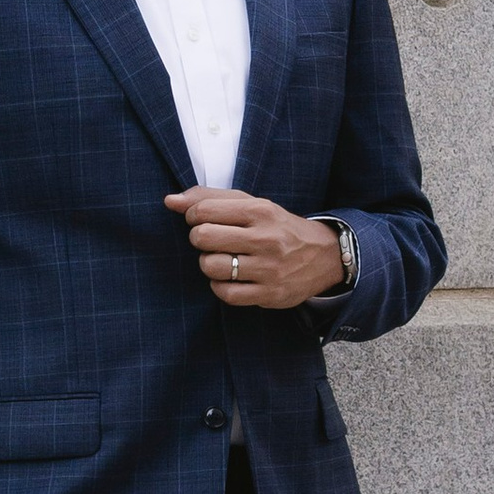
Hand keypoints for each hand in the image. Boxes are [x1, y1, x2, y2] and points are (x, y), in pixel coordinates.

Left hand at [165, 185, 346, 311]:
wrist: (324, 255)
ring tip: (222, 259)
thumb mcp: (251, 204)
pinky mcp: (270, 294)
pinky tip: (230, 278)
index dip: (192, 216)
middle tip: (210, 241)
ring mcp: (269, 269)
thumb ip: (209, 198)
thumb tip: (169, 201)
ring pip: (211, 266)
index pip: (204, 210)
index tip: (201, 220)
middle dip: (198, 238)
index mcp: (260, 211)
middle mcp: (265, 239)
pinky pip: (226, 293)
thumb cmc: (276, 226)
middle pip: (203, 237)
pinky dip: (220, 286)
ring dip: (209, 263)